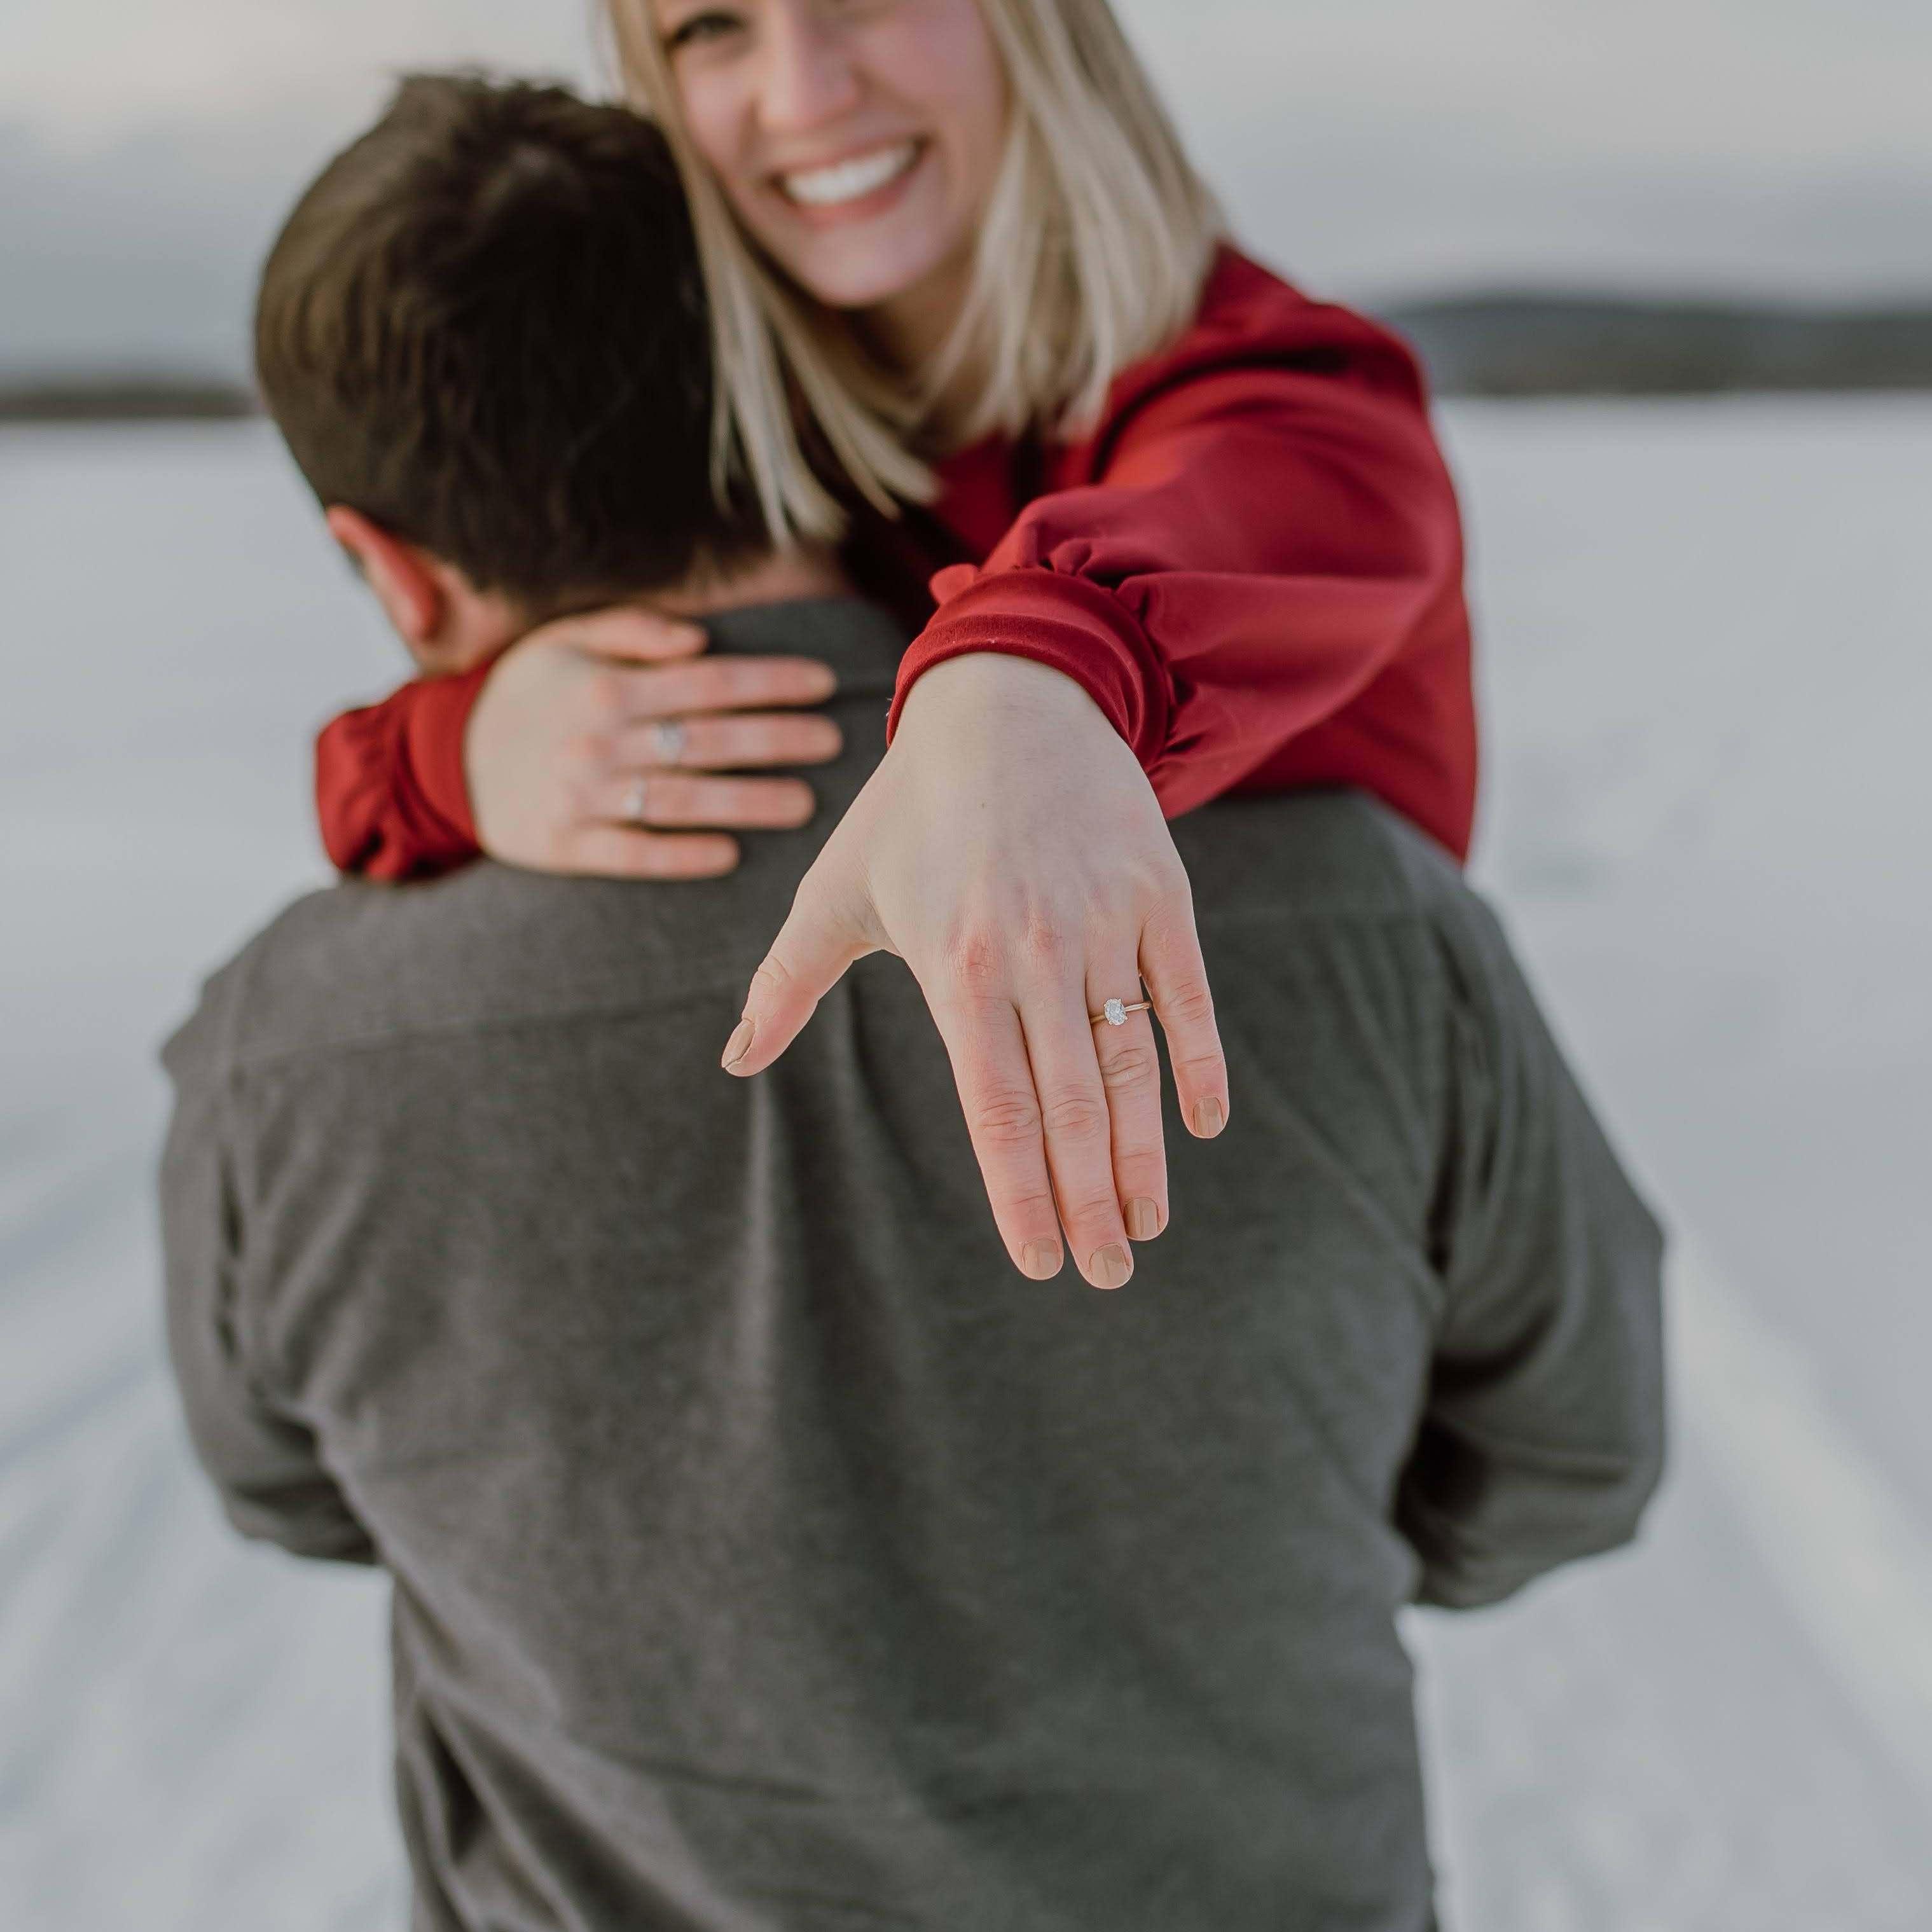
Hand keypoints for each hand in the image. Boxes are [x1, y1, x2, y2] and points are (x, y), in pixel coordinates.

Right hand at [465, 605, 844, 877]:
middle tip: (832, 742)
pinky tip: (730, 854)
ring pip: (679, 800)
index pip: (706, 681)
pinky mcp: (565, 846)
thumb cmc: (530, 691)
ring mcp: (579, 797)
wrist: (447, 760)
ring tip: (803, 804)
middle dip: (776, 740)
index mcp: (604, 684)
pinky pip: (633, 854)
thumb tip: (701, 637)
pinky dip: (682, 854)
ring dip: (747, 802)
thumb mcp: (567, 639)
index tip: (823, 683)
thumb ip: (634, 629)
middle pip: (705, 740)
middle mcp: (595, 740)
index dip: (769, 681)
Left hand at [720, 653, 1229, 1288]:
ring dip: (1145, 1157)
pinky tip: (1202, 1127)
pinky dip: (1201, 1064)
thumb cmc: (909, 810)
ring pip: (1133, 1066)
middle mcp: (1035, 954)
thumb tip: (734, 1061)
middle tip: (1106, 1273)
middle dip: (1091, 1204)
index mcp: (956, 967)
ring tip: (1147, 1225)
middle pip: (1072, 1109)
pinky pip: (1189, 997)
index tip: (1039, 1263)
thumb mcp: (834, 891)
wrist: (1009, 700)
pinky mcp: (1161, 893)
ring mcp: (1106, 923)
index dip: (1021, 1197)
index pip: (996, 1112)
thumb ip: (785, 982)